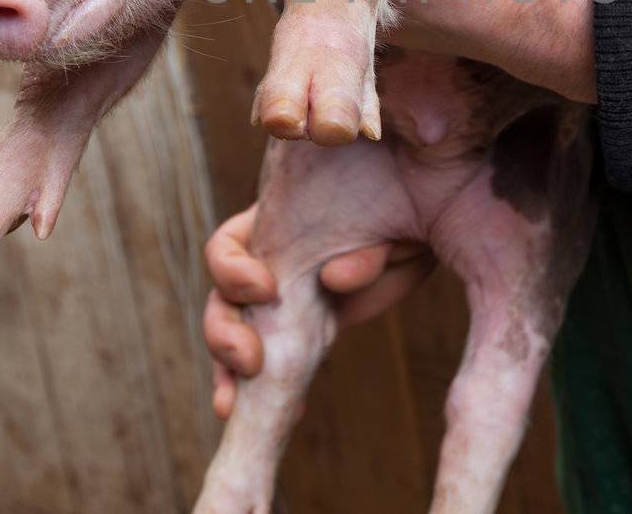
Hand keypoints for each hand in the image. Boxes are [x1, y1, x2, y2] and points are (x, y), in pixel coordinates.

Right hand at [202, 205, 434, 418]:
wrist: (412, 243)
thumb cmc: (394, 218)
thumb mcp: (388, 226)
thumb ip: (367, 248)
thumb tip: (337, 277)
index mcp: (270, 228)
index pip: (225, 248)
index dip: (233, 272)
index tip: (267, 291)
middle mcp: (261, 271)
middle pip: (219, 304)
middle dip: (222, 336)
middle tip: (250, 361)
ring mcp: (276, 311)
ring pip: (232, 343)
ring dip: (229, 376)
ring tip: (234, 406)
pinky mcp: (296, 342)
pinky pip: (270, 372)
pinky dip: (269, 394)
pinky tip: (291, 412)